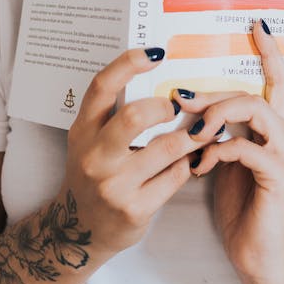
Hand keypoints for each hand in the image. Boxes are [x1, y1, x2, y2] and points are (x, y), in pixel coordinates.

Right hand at [60, 47, 202, 259]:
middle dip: (166, 106)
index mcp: (82, 131)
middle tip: (180, 105)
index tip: (155, 52)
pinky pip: (175, 176)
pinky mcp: (135, 209)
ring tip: (205, 128)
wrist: (78, 231)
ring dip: (192, 135)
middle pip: (134, 116)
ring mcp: (114, 186)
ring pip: (167, 148)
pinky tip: (192, 158)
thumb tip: (160, 76)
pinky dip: (188, 164)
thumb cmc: (93, 173)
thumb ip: (113, 113)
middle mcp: (94, 157)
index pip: (101, 87)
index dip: (129, 63)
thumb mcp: (91, 140)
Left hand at [183, 20, 283, 283]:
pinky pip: (246, 148)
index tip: (254, 24)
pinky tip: (200, 167)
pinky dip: (217, 151)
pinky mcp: (281, 178)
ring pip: (253, 111)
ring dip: (215, 116)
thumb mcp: (223, 160)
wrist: (260, 258)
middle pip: (255, 92)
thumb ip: (216, 130)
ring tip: (191, 132)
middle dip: (214, 92)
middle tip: (181, 98)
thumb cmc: (240, 208)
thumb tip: (185, 99)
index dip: (269, 51)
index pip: (278, 80)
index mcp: (277, 129)